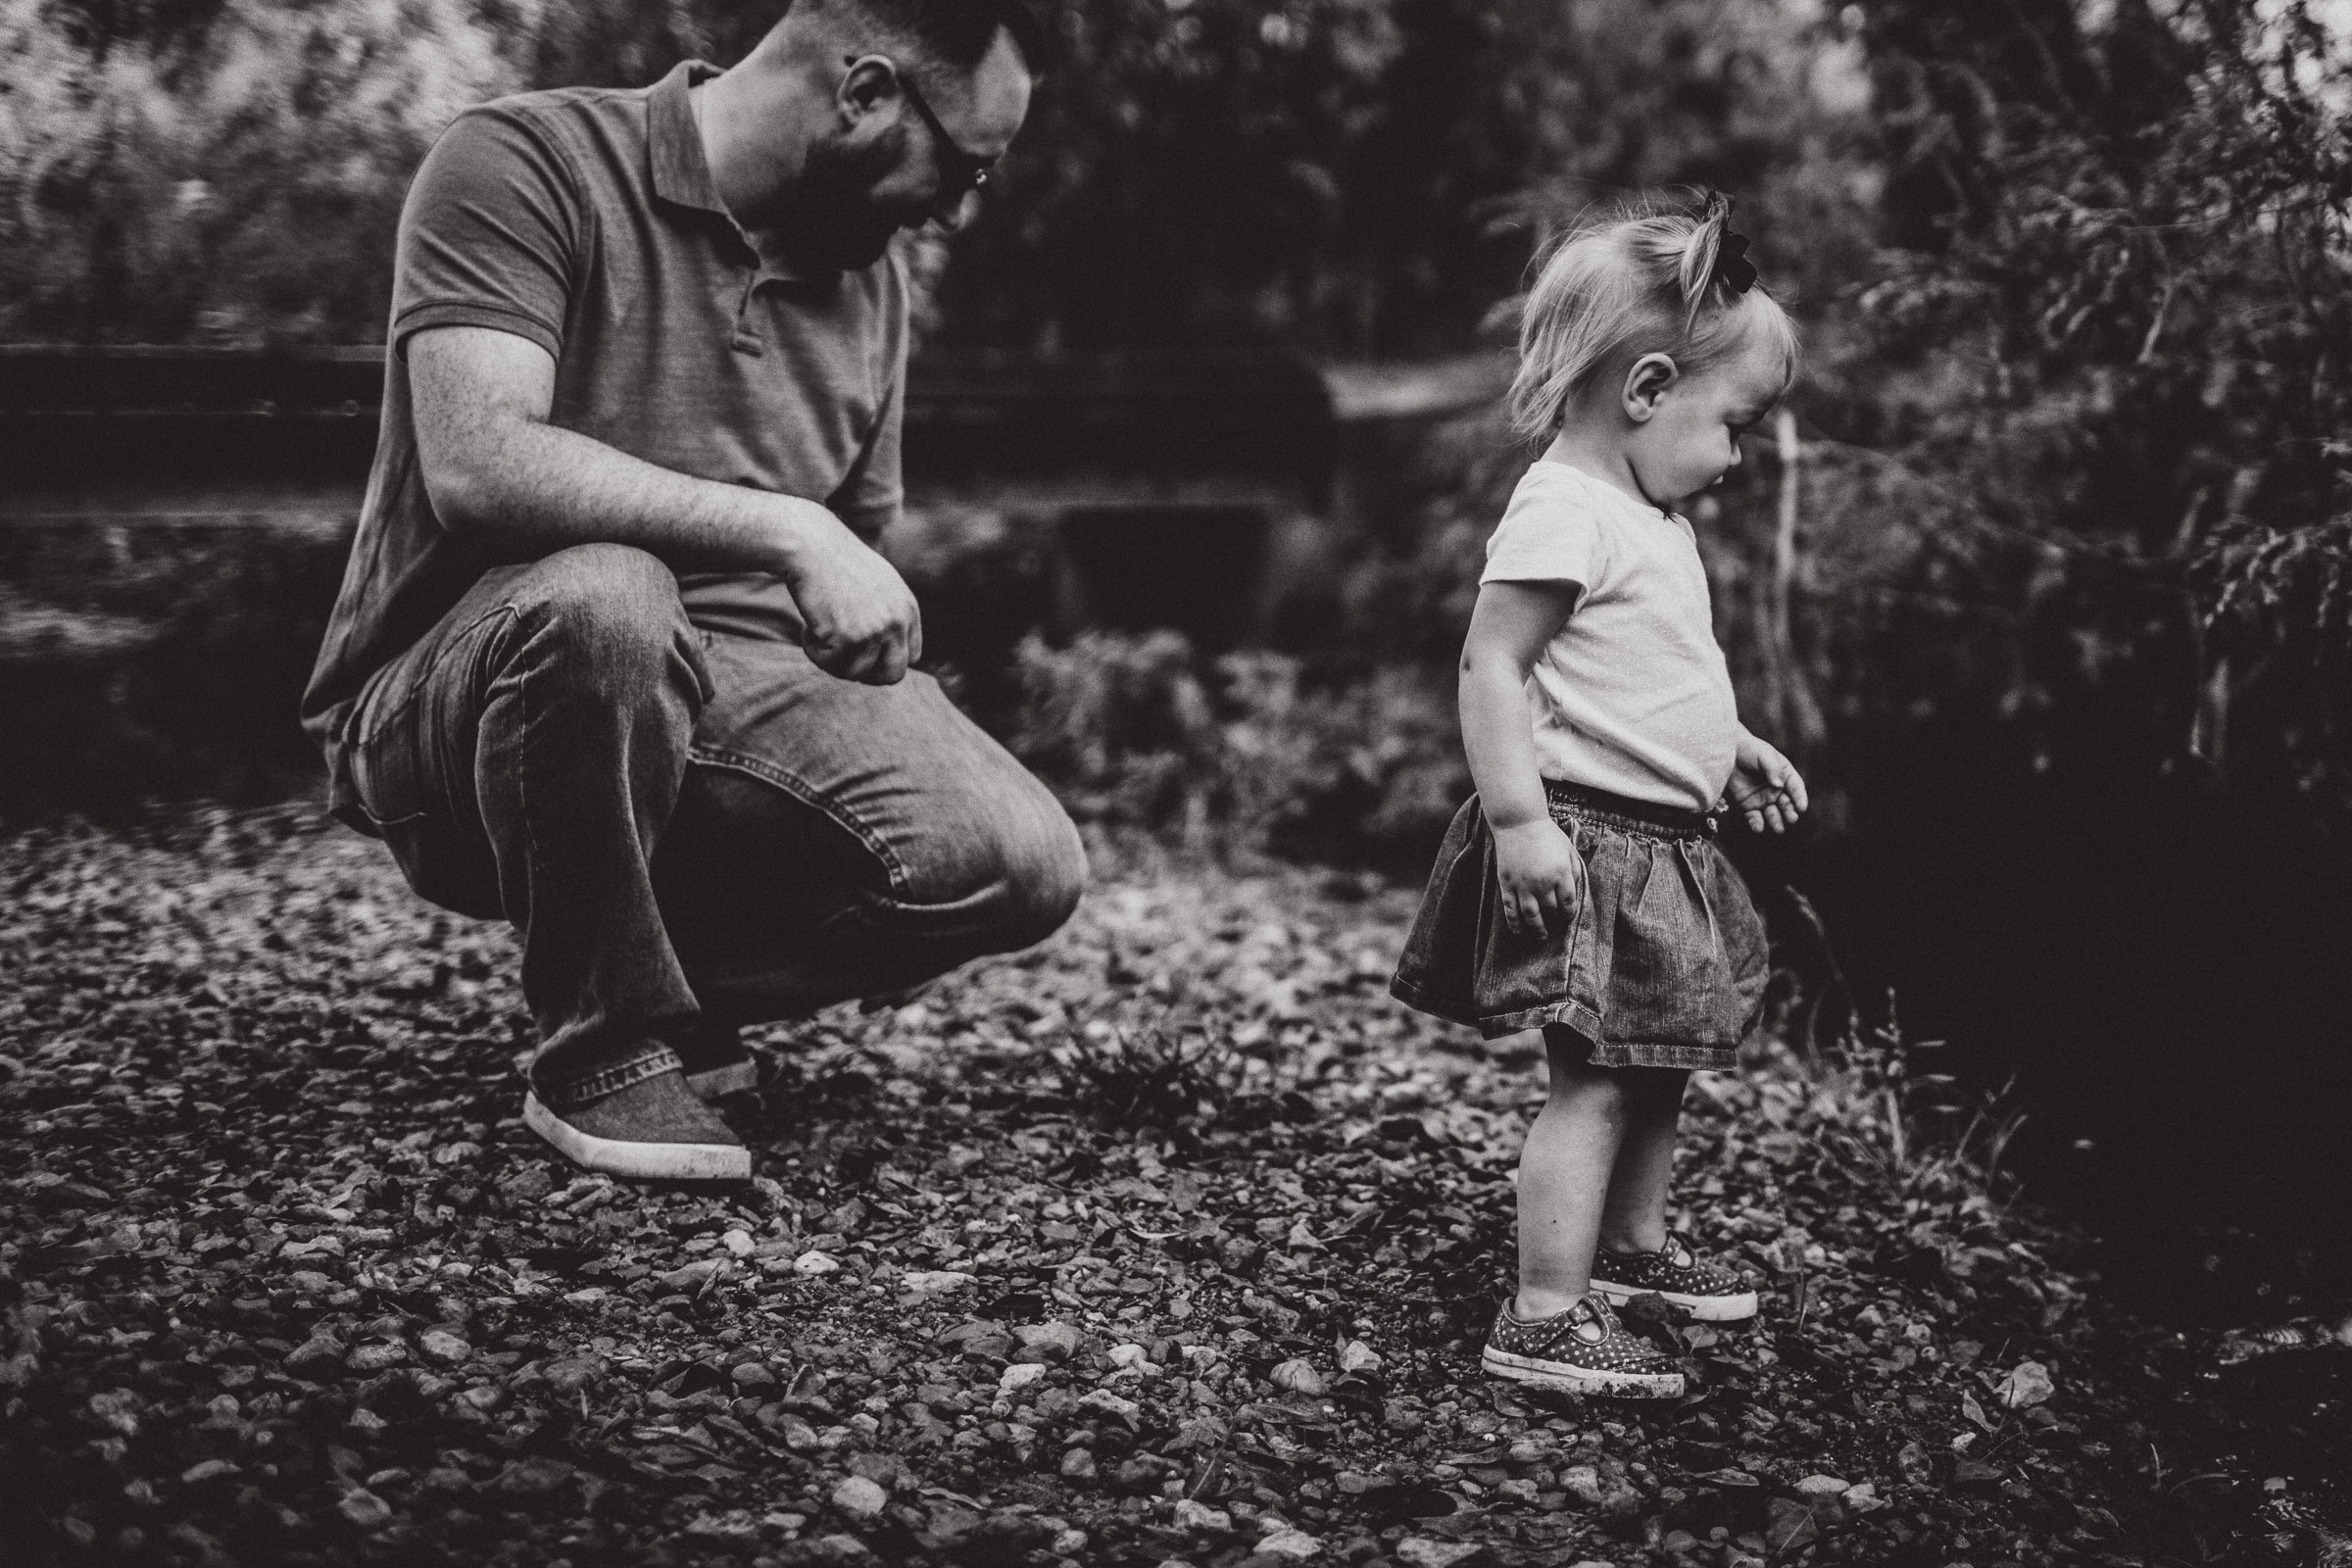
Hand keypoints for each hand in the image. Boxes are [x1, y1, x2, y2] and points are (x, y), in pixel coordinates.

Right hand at [776, 510, 923, 684]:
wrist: (811, 546)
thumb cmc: (837, 563)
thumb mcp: (878, 585)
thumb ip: (889, 616)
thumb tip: (885, 657)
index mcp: (908, 610)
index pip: (912, 657)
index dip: (885, 660)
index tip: (862, 654)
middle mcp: (897, 622)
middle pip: (892, 675)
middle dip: (866, 674)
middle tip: (842, 658)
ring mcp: (874, 631)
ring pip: (856, 674)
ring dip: (833, 661)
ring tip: (818, 635)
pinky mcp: (848, 637)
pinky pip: (829, 664)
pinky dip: (814, 652)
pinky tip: (807, 629)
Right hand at [1491, 818, 1584, 937]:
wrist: (1518, 822)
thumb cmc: (1546, 834)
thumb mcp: (1568, 849)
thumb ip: (1574, 870)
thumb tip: (1576, 891)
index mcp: (1561, 873)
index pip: (1568, 903)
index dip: (1569, 914)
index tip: (1567, 917)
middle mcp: (1543, 882)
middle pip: (1551, 910)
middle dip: (1554, 920)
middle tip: (1554, 925)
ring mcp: (1523, 884)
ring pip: (1531, 916)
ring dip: (1537, 930)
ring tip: (1541, 937)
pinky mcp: (1507, 884)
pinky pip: (1510, 910)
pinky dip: (1514, 924)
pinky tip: (1518, 931)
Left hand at [1727, 731, 1807, 833]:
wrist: (1728, 752)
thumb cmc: (1750, 750)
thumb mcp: (1764, 755)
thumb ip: (1772, 769)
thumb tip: (1778, 785)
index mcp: (1785, 776)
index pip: (1796, 788)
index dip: (1800, 798)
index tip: (1802, 808)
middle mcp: (1776, 790)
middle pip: (1786, 804)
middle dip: (1789, 812)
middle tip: (1792, 819)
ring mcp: (1763, 799)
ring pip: (1772, 813)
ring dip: (1776, 821)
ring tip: (1779, 829)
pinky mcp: (1748, 805)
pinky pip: (1754, 817)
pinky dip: (1756, 824)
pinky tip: (1758, 829)